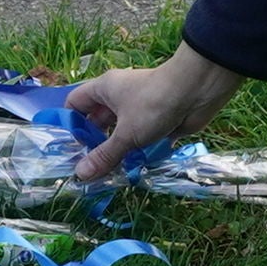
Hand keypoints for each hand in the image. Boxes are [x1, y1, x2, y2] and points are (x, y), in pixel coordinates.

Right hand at [66, 43, 245, 181]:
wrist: (197, 90)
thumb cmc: (153, 104)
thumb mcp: (126, 134)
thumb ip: (104, 155)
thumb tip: (80, 174)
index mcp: (104, 89)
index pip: (75, 103)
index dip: (70, 124)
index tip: (70, 149)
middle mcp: (119, 97)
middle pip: (98, 121)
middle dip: (94, 144)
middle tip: (89, 170)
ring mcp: (138, 109)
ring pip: (121, 132)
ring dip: (118, 151)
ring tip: (109, 176)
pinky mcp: (157, 120)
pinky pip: (141, 139)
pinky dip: (139, 152)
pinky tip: (134, 171)